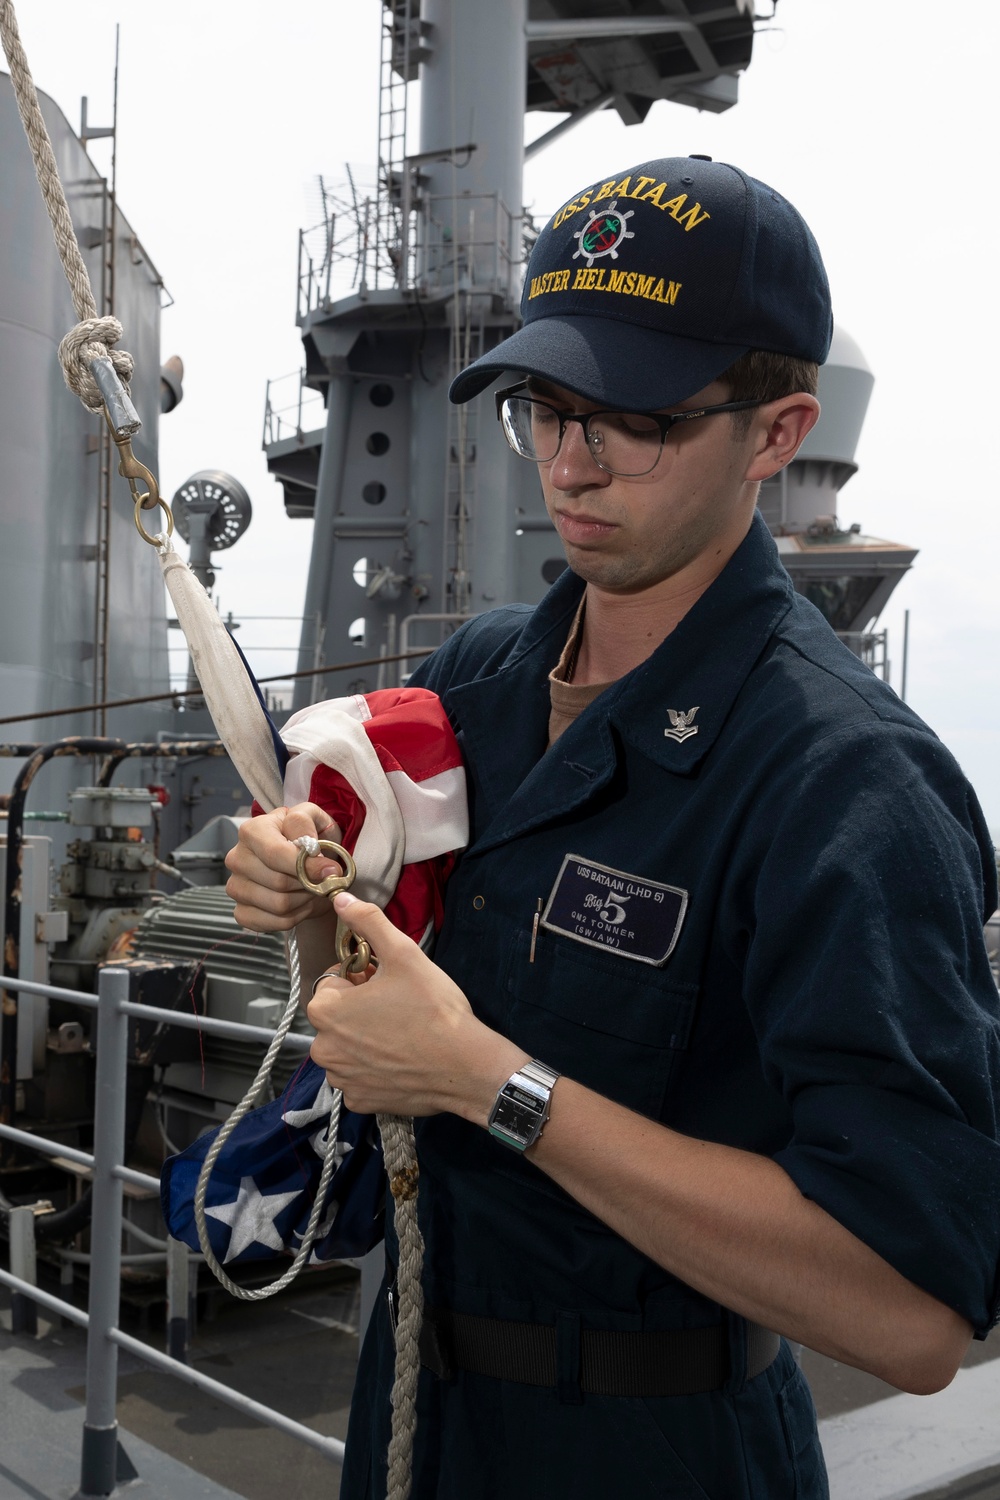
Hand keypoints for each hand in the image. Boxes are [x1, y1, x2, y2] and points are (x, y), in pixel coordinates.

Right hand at [224, 802, 343, 933]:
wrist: (304, 861)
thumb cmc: (307, 837)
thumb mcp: (313, 818)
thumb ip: (308, 825)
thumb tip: (311, 853)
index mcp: (251, 831)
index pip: (275, 854)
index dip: (306, 866)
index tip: (331, 870)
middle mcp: (237, 859)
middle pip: (278, 882)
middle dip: (309, 884)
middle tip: (322, 879)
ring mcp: (235, 887)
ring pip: (278, 905)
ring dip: (304, 900)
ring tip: (312, 888)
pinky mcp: (241, 911)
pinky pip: (273, 923)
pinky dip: (295, 917)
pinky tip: (301, 903)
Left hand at [307, 892, 525, 1118]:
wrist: (465, 1065)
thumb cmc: (433, 1008)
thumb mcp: (403, 955)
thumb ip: (368, 923)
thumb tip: (340, 899)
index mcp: (326, 1010)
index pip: (332, 982)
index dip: (360, 978)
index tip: (386, 982)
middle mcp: (323, 1048)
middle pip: (336, 1017)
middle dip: (359, 1009)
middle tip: (397, 1007)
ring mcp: (341, 1078)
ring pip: (346, 1048)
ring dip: (364, 1040)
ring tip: (401, 1034)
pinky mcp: (359, 1101)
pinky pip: (358, 1077)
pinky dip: (373, 1070)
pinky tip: (400, 1060)